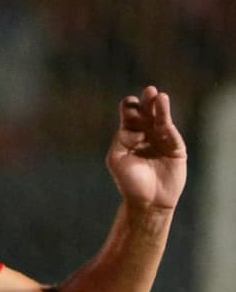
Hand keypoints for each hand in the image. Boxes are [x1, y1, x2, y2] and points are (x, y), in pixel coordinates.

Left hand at [106, 87, 186, 212]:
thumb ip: (121, 140)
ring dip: (159, 107)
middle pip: (146, 113)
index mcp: (129, 134)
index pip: (129, 116)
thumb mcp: (116, 159)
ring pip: (160, 119)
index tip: (129, 105)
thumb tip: (133, 128)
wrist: (148, 201)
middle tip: (149, 91)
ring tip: (159, 96)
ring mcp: (161, 139)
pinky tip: (167, 111)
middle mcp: (146, 133)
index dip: (129, 108)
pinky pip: (171, 132)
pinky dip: (168, 121)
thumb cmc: (129, 181)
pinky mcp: (175, 147)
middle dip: (146, 102)